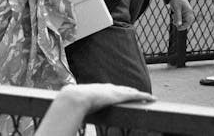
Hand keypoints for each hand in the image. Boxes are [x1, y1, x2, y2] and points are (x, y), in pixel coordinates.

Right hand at [35, 84, 154, 135]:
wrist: (73, 98)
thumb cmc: (68, 106)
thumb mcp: (70, 110)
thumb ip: (71, 116)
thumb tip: (62, 124)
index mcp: (96, 91)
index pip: (109, 91)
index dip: (116, 94)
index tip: (120, 96)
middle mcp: (107, 88)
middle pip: (122, 90)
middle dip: (130, 93)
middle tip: (138, 96)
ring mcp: (114, 91)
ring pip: (131, 92)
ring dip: (140, 96)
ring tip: (149, 98)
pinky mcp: (121, 95)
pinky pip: (137, 96)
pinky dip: (145, 97)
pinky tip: (152, 99)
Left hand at [168, 0, 194, 30]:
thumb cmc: (177, 1)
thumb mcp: (176, 9)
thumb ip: (178, 17)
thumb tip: (178, 25)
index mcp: (189, 12)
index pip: (189, 22)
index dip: (184, 26)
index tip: (178, 28)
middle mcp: (188, 13)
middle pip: (186, 22)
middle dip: (180, 23)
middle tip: (174, 22)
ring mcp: (185, 13)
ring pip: (182, 21)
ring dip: (177, 21)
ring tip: (173, 16)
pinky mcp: (182, 13)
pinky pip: (180, 19)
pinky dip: (176, 19)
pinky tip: (173, 15)